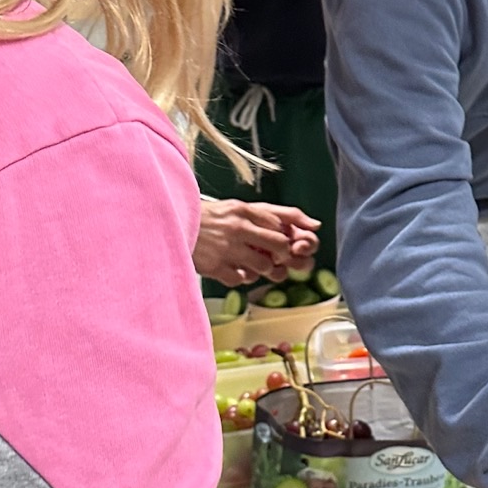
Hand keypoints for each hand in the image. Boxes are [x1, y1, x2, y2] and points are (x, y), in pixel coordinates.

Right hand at [194, 199, 320, 285]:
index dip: (290, 240)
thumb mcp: (239, 208)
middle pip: (279, 246)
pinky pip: (241, 280)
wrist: (171, 223)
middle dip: (284, 256)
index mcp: (244, 210)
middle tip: (277, 258)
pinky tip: (236, 271)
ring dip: (264, 270)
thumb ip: (273, 214)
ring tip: (254, 265)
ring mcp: (226, 249)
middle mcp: (237, 228)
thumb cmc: (209, 218)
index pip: (281, 226)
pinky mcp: (214, 267)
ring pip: (263, 266)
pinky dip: (242, 278)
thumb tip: (315, 223)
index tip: (287, 245)